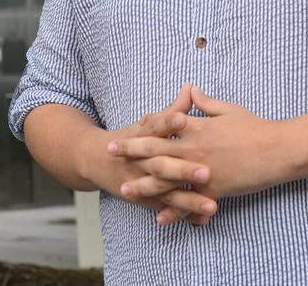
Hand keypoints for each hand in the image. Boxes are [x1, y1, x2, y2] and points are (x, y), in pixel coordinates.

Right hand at [93, 85, 217, 224]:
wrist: (95, 160)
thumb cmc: (130, 138)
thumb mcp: (148, 122)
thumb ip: (173, 109)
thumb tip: (191, 87)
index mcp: (143, 136)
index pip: (155, 126)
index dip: (168, 122)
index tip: (183, 118)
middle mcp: (140, 160)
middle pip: (162, 164)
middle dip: (183, 170)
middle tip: (206, 172)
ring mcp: (141, 181)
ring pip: (166, 192)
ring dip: (188, 200)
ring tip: (212, 206)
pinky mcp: (144, 198)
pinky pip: (165, 208)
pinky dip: (182, 215)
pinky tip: (202, 220)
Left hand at [109, 86, 287, 223]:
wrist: (278, 149)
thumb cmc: (255, 127)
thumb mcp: (229, 109)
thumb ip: (204, 102)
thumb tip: (189, 89)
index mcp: (197, 128)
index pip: (163, 126)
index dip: (143, 127)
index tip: (126, 128)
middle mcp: (195, 149)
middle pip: (156, 150)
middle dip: (131, 152)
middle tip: (109, 152)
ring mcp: (203, 170)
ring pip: (167, 179)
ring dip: (144, 185)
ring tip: (125, 190)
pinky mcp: (214, 189)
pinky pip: (190, 202)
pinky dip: (175, 211)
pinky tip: (161, 218)